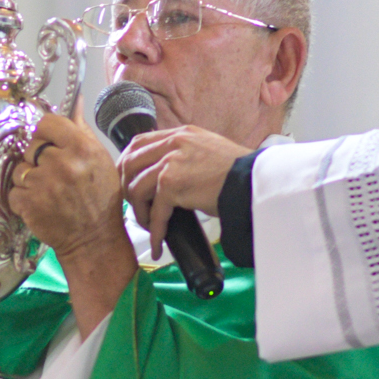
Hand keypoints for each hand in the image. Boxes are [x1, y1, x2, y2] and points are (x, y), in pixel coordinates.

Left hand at [8, 113, 124, 258]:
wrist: (94, 239)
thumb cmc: (101, 198)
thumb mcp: (100, 159)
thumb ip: (82, 130)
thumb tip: (74, 100)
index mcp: (81, 148)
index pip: (47, 122)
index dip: (46, 133)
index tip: (51, 145)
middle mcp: (61, 163)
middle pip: (31, 146)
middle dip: (39, 159)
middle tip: (55, 175)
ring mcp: (42, 184)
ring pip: (20, 169)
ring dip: (29, 180)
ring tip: (48, 192)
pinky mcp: (28, 204)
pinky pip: (13, 191)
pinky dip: (23, 199)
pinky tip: (41, 205)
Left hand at [119, 127, 252, 258]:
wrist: (253, 182)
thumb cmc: (238, 172)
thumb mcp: (208, 151)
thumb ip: (186, 155)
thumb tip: (166, 174)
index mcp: (180, 134)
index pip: (139, 143)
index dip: (127, 164)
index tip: (126, 181)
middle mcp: (173, 144)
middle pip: (130, 163)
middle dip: (126, 188)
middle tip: (134, 206)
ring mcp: (171, 163)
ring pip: (136, 189)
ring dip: (139, 213)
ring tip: (150, 226)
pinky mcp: (173, 185)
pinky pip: (155, 213)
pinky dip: (155, 232)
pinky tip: (157, 244)